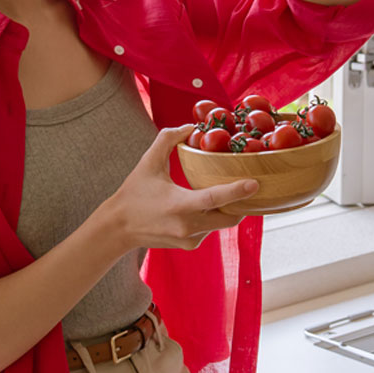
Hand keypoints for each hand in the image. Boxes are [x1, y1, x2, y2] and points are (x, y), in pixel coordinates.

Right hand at [102, 125, 258, 252]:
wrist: (118, 227)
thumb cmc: (134, 193)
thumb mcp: (148, 162)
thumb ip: (168, 139)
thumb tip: (191, 127)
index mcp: (179, 205)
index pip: (214, 199)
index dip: (236, 191)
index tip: (255, 183)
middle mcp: (188, 226)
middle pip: (230, 218)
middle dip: (243, 204)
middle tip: (250, 187)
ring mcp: (190, 239)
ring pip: (222, 224)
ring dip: (227, 209)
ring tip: (228, 192)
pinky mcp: (190, 245)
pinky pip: (211, 230)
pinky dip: (213, 217)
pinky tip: (205, 207)